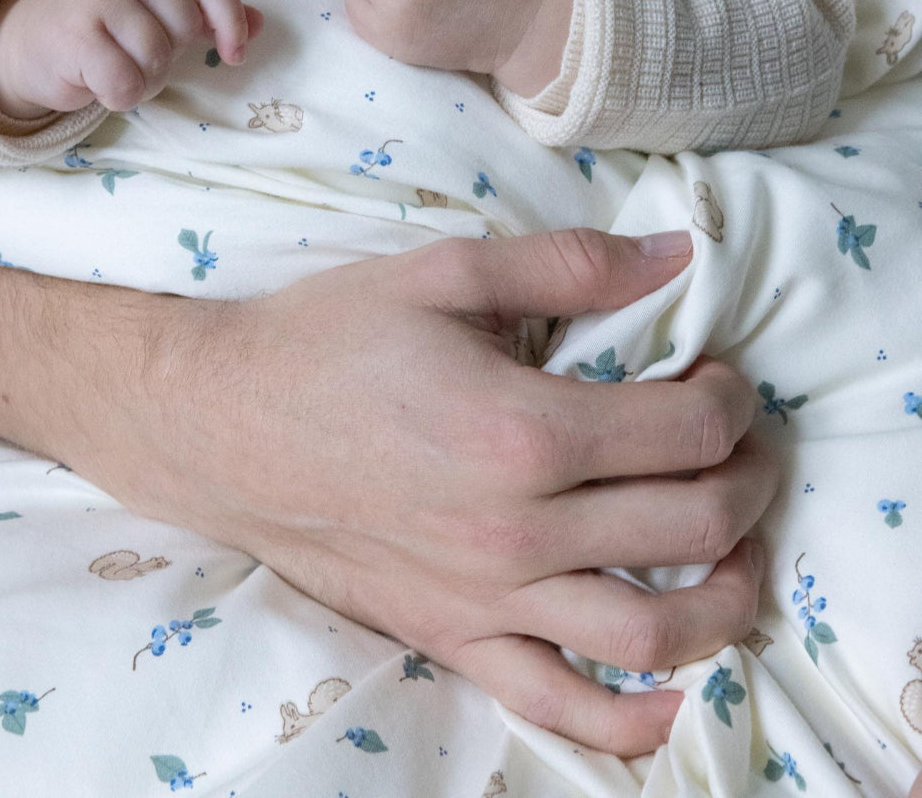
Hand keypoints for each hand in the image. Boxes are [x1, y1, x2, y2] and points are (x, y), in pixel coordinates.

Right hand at [0, 0, 261, 118]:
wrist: (21, 42)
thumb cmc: (99, 28)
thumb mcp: (152, 9)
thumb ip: (203, 13)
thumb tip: (261, 22)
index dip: (229, 19)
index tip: (235, 54)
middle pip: (182, 25)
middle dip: (167, 55)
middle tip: (133, 56)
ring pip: (156, 57)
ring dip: (142, 79)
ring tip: (112, 66)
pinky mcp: (77, 32)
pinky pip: (127, 81)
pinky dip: (119, 95)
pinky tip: (96, 82)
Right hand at [108, 228, 774, 755]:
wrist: (220, 423)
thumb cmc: (328, 339)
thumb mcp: (444, 272)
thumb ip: (567, 264)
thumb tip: (675, 256)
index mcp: (522, 428)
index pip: (686, 429)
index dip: (733, 398)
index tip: (724, 375)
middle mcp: (516, 528)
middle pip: (691, 524)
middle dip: (750, 480)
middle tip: (747, 444)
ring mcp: (485, 596)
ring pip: (649, 630)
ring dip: (726, 597)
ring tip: (741, 553)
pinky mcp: (451, 635)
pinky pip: (555, 702)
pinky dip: (627, 716)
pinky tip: (669, 694)